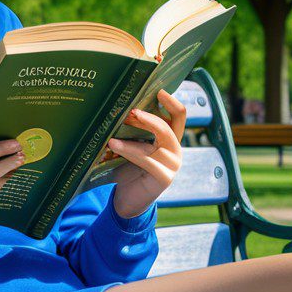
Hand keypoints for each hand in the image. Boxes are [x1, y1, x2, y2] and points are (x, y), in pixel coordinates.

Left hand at [105, 89, 185, 219]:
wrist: (127, 200)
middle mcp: (175, 150)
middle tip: (129, 111)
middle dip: (148, 116)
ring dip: (135, 131)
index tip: (158, 90)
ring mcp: (172, 164)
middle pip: (169, 125)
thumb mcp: (131, 145)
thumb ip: (132, 129)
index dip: (171, 101)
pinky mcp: (164, 177)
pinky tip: (113, 144)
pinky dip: (128, 149)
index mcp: (170, 139)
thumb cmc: (127, 169)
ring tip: (114, 130)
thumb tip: (117, 106)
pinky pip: (146, 158)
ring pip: (156, 140)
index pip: (178, 115)